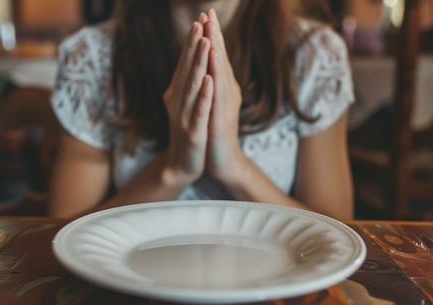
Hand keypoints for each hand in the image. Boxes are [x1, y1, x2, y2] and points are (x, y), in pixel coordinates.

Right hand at [163, 21, 213, 183]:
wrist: (182, 166)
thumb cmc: (188, 133)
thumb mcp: (186, 105)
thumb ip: (187, 84)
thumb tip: (192, 59)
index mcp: (177, 94)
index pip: (185, 63)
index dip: (192, 42)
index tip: (200, 20)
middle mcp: (177, 101)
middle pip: (187, 69)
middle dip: (194, 45)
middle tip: (200, 22)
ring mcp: (184, 117)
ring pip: (192, 86)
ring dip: (200, 64)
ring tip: (206, 43)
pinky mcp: (193, 132)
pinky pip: (199, 111)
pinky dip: (204, 95)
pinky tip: (210, 81)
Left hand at [202, 10, 244, 183]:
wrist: (225, 163)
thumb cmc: (216, 133)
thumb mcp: (212, 104)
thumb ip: (212, 84)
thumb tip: (206, 65)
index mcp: (222, 87)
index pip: (216, 57)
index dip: (212, 35)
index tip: (205, 13)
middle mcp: (226, 93)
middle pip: (220, 60)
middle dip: (215, 36)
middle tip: (209, 13)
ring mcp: (225, 108)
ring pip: (220, 77)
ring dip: (216, 56)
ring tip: (210, 35)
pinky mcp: (220, 124)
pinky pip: (217, 102)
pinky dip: (215, 85)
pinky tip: (211, 72)